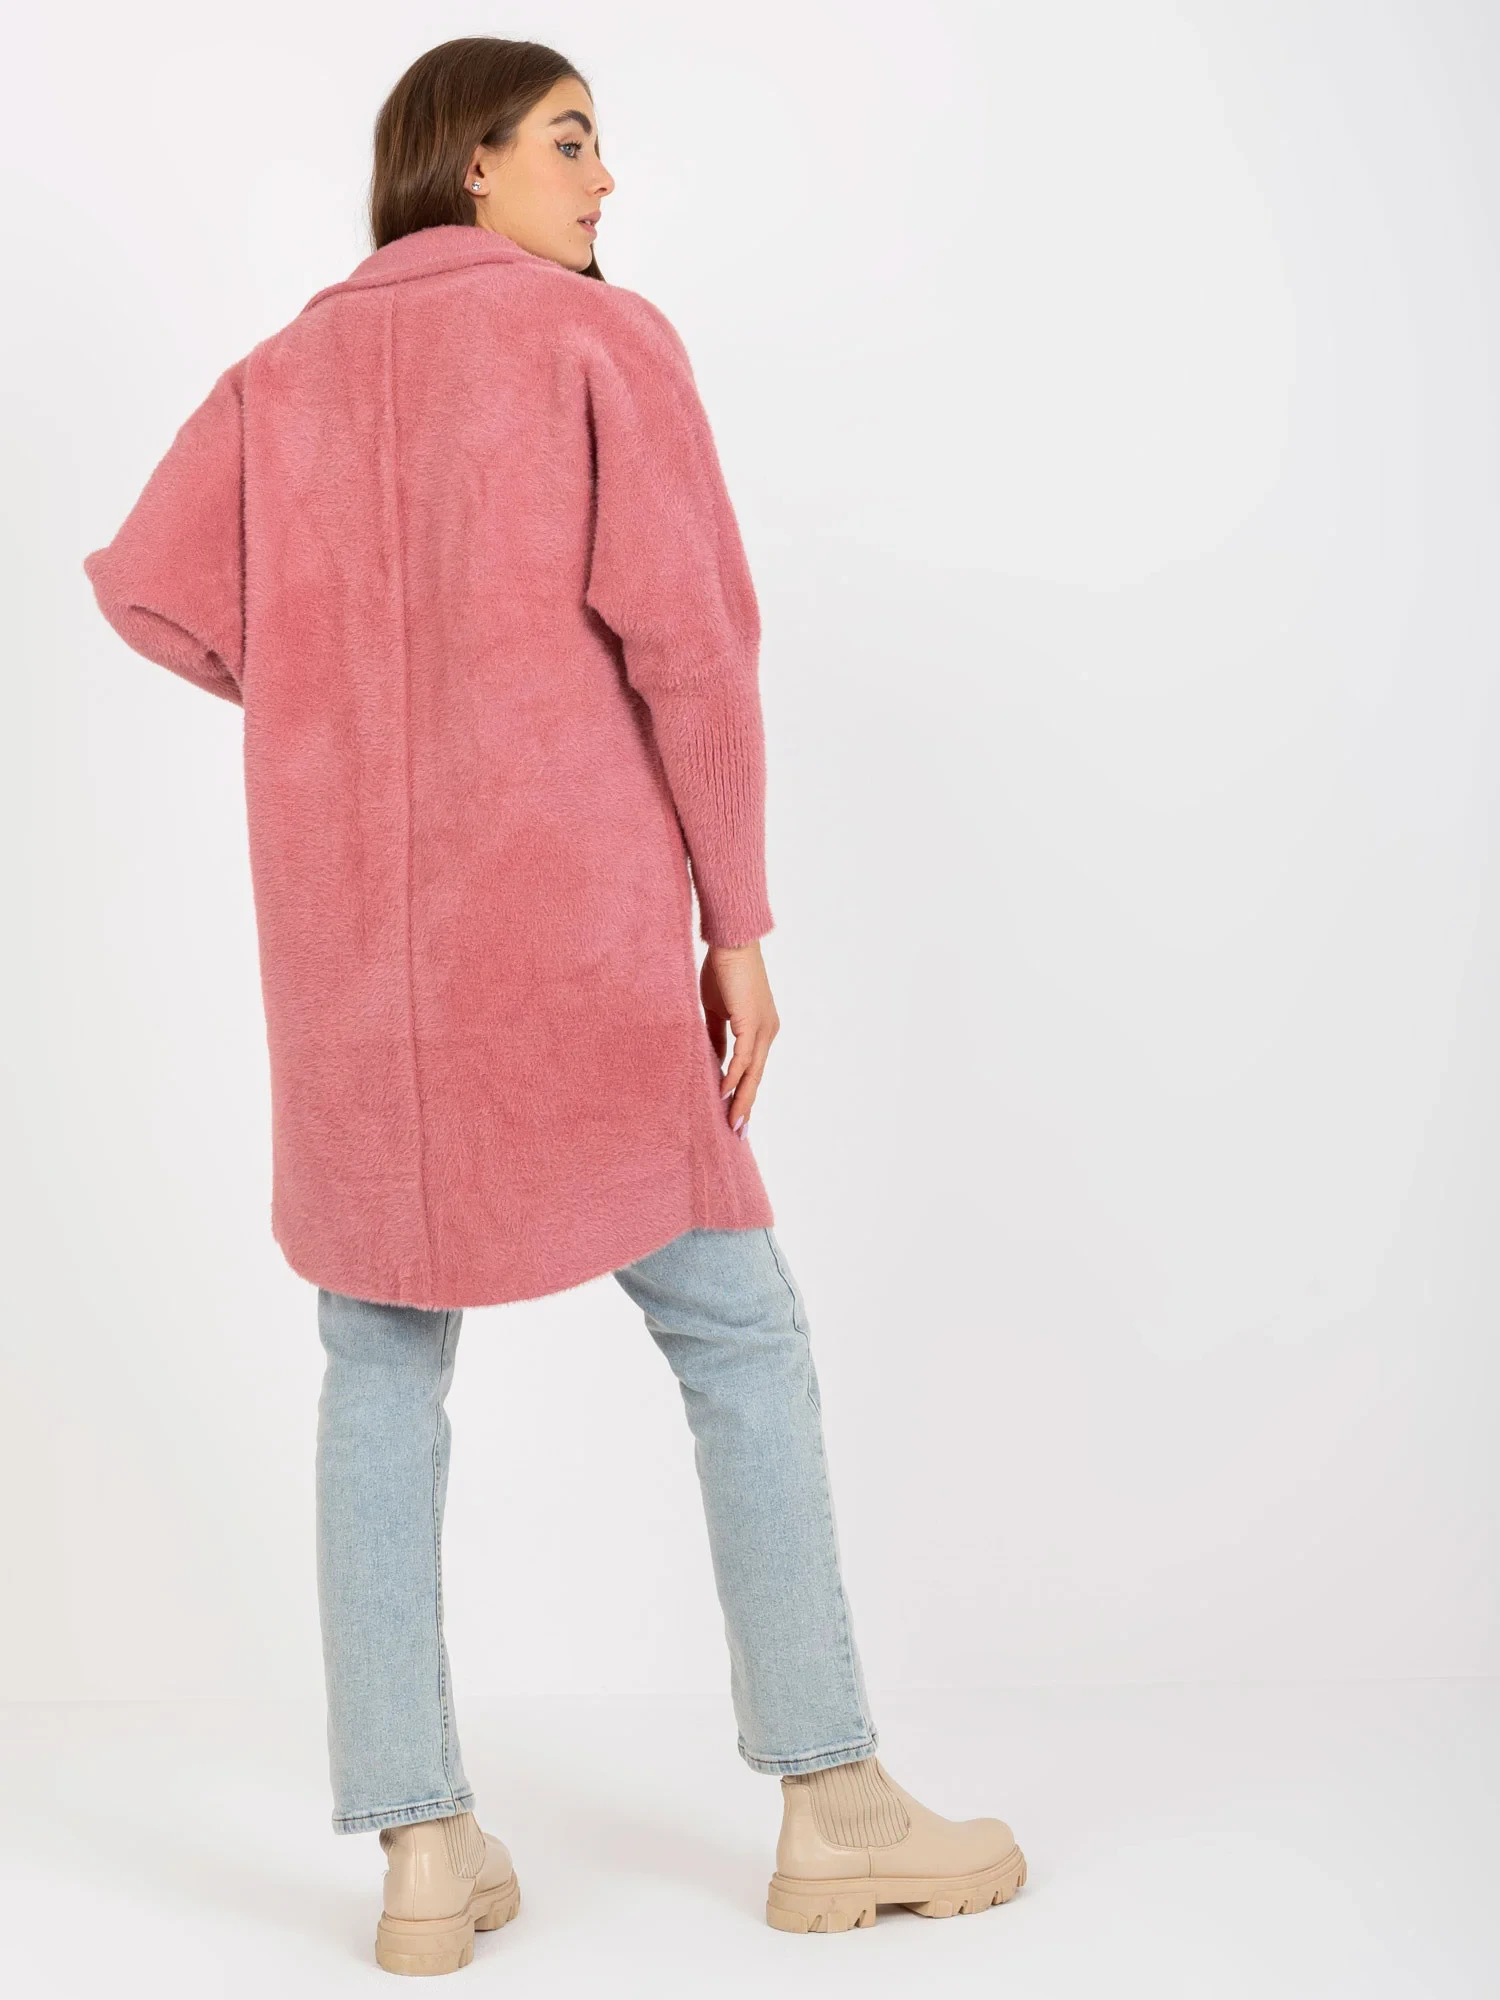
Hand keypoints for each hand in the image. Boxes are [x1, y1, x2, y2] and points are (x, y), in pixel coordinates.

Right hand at [700, 939, 779, 1135]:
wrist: (731, 942)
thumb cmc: (723, 969)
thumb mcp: (717, 1009)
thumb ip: (717, 1035)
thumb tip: (712, 1059)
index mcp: (760, 1029)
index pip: (753, 1068)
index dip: (744, 1092)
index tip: (735, 1115)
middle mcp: (767, 1032)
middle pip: (758, 1077)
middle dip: (747, 1106)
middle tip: (738, 1133)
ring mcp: (763, 1028)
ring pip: (754, 1072)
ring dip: (742, 1099)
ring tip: (732, 1123)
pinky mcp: (752, 1022)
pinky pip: (743, 1057)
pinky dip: (734, 1076)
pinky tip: (724, 1093)